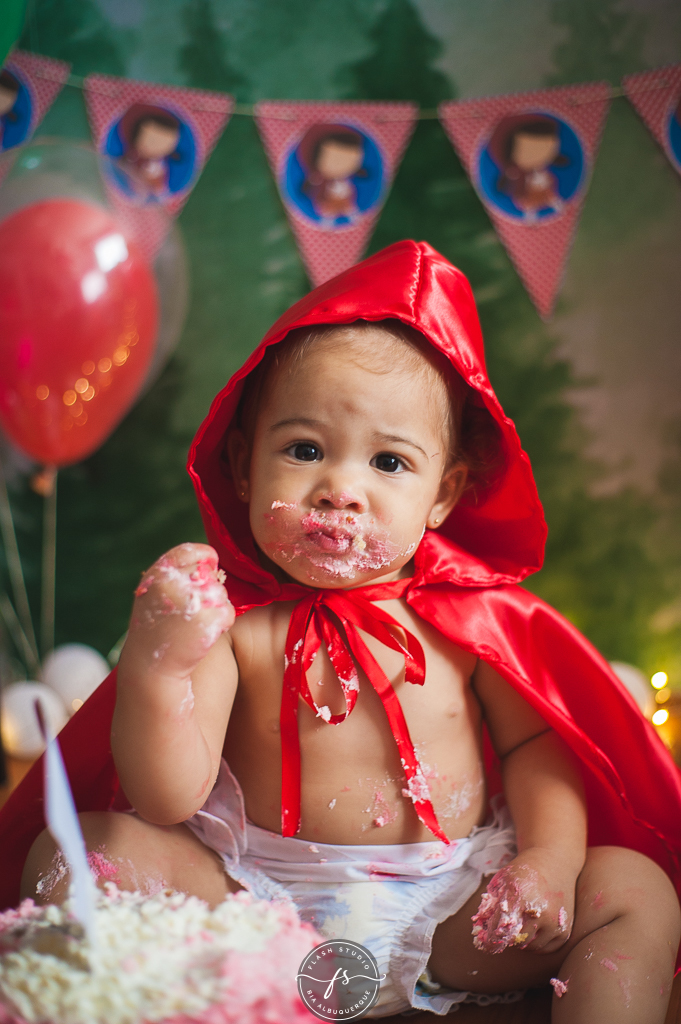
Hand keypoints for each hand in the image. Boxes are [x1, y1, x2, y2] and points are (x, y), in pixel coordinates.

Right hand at [122, 543, 234, 678]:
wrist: (152, 667)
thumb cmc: (156, 630)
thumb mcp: (157, 595)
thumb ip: (177, 576)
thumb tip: (211, 561)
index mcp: (158, 573)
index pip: (189, 552)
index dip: (204, 558)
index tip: (208, 567)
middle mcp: (174, 582)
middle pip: (210, 575)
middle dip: (209, 590)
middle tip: (193, 611)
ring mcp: (193, 599)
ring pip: (221, 594)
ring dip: (215, 608)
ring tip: (194, 625)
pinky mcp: (209, 619)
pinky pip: (228, 613)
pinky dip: (222, 623)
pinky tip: (204, 635)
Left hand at [471, 848, 575, 954]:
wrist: (554, 862)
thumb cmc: (524, 872)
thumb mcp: (504, 880)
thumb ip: (492, 903)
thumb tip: (481, 928)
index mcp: (520, 898)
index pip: (500, 929)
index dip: (491, 939)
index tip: (485, 943)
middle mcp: (539, 913)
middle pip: (515, 940)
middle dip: (506, 937)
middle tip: (504, 929)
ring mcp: (554, 923)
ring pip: (530, 947)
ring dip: (522, 940)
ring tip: (520, 925)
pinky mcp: (564, 930)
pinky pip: (546, 948)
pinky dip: (537, 943)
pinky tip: (533, 930)